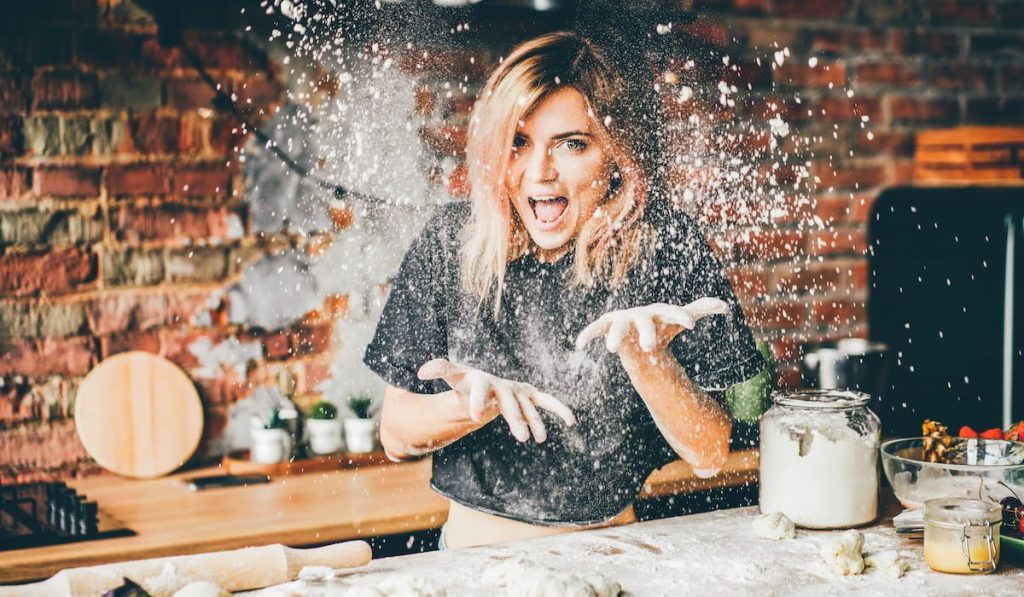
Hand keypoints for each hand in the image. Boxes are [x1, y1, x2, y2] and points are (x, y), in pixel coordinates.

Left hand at [417, 358, 575, 442]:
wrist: (483, 383)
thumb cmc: (465, 382)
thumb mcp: (452, 377)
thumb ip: (440, 370)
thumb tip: (421, 370)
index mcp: (481, 379)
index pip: (480, 388)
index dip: (477, 400)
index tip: (474, 415)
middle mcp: (502, 383)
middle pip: (508, 401)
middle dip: (514, 417)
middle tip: (519, 436)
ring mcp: (517, 390)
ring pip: (526, 406)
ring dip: (534, 421)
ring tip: (538, 439)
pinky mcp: (528, 395)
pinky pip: (545, 401)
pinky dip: (558, 408)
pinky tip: (571, 420)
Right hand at [575, 297, 729, 353]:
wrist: (638, 332)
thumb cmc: (662, 325)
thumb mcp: (679, 318)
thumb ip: (699, 310)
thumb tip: (725, 306)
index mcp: (659, 312)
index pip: (671, 313)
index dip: (680, 317)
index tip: (691, 325)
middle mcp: (640, 314)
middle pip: (644, 322)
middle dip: (646, 332)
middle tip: (650, 347)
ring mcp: (622, 320)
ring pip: (618, 327)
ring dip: (615, 337)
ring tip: (613, 350)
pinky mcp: (607, 327)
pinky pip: (596, 330)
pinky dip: (587, 335)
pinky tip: (579, 345)